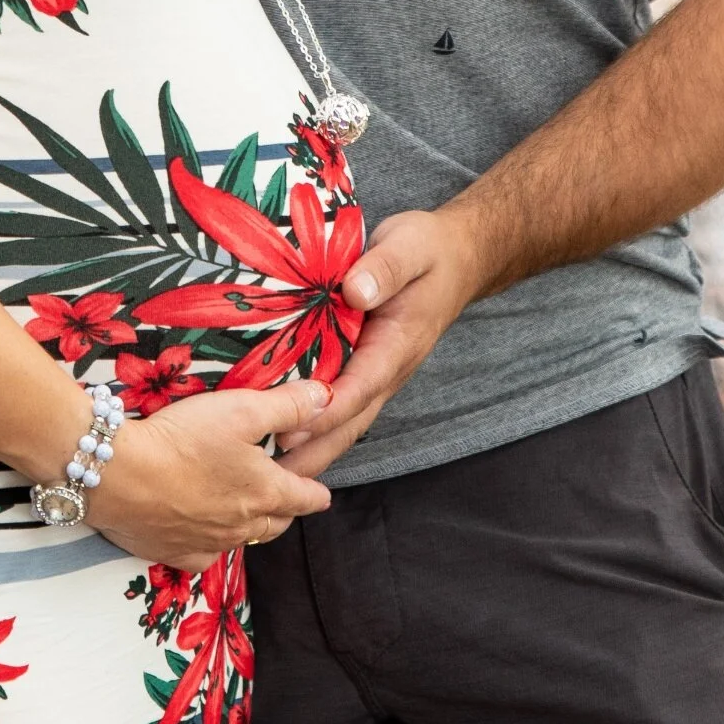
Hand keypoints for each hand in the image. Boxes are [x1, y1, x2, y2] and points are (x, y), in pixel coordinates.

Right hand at [86, 380, 333, 570]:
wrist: (119, 476)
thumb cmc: (183, 438)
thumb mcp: (242, 409)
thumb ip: (289, 405)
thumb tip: (328, 400)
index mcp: (266, 492)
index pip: (306, 498)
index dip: (316, 492)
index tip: (321, 493)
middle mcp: (244, 526)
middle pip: (277, 524)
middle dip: (284, 509)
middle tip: (283, 496)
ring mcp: (210, 545)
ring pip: (242, 539)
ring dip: (248, 525)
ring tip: (243, 509)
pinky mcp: (177, 555)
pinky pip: (205, 554)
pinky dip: (209, 542)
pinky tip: (201, 530)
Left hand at [276, 208, 478, 478]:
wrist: (456, 256)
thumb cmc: (428, 249)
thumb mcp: (409, 246)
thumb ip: (384, 268)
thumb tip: (354, 291)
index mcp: (397, 344)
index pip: (359, 387)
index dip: (325, 411)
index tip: (291, 429)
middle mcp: (387, 369)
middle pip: (348, 422)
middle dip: (311, 452)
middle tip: (268, 478)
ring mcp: (377, 373)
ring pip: (344, 422)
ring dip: (311, 449)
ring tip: (267, 474)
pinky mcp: (366, 367)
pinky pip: (340, 404)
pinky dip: (313, 426)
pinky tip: (281, 434)